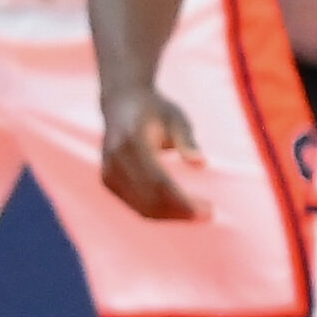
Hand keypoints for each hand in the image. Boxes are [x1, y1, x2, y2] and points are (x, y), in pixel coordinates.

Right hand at [100, 86, 210, 220]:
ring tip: (197, 213)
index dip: (183, 202)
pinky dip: (159, 211)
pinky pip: (136, 205)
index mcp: (133, 141)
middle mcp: (116, 159)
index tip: (208, 211)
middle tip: (209, 215)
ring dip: (171, 215)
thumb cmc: (156, 110)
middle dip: (181, 212)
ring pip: (142, 208)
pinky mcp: (108, 181)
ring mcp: (108, 172)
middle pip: (150, 199)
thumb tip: (202, 164)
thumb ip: (187, 141)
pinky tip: (180, 208)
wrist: (121, 101)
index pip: (159, 182)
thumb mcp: (177, 118)